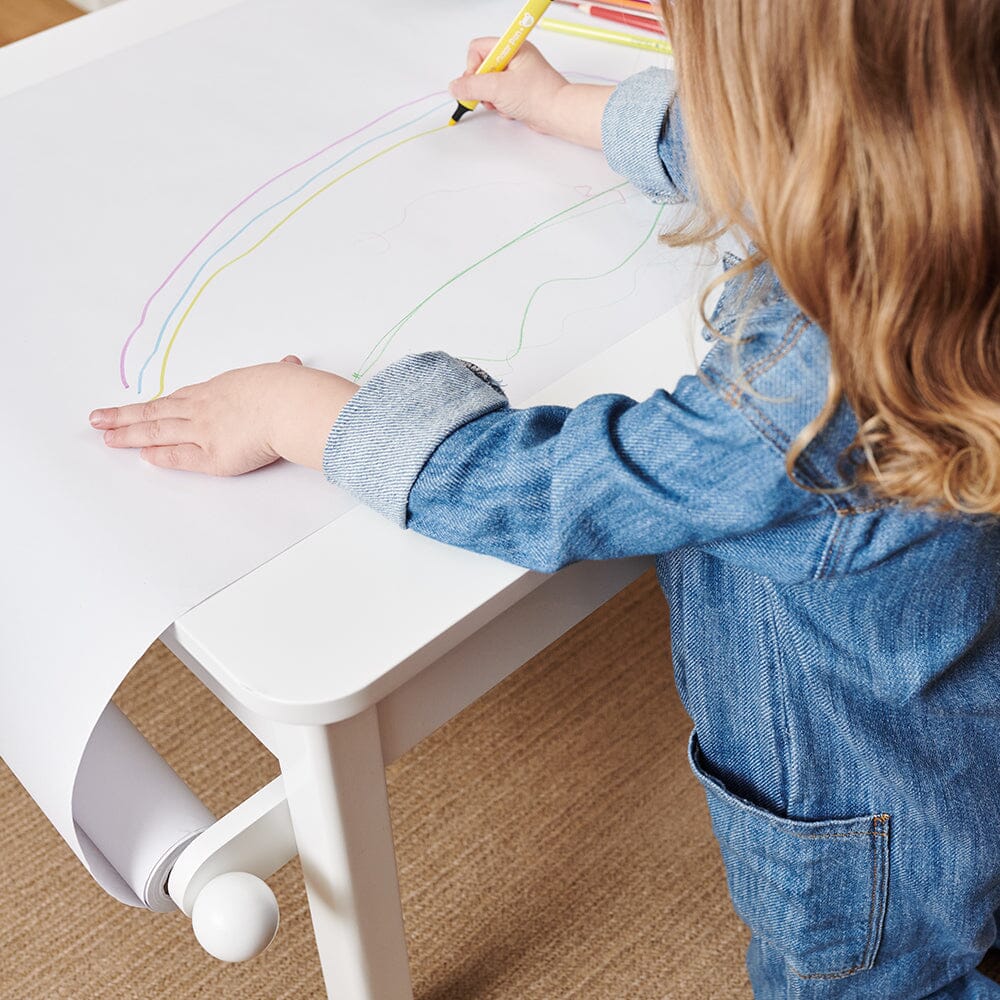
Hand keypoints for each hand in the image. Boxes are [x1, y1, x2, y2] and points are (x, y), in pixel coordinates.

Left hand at [89, 356, 357, 475]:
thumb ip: (282, 373)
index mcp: (219, 389)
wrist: (290, 405)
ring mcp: (204, 432)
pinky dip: (161, 456)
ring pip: (157, 432)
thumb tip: (291, 364)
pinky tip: (144, 457)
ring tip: (107, 438)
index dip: (156, 404)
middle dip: (124, 415)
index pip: (180, 398)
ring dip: (129, 435)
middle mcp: (204, 409)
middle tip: (98, 418)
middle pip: (156, 412)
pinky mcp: (212, 457)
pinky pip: (179, 457)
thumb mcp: (282, 374)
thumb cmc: (289, 389)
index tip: (139, 406)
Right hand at [450, 38, 567, 130]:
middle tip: (489, 96)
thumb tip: (455, 87)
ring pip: (489, 85)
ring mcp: (517, 75)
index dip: (472, 67)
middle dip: (482, 87)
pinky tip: (511, 110)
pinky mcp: (519, 91)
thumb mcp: (498, 89)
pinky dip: (502, 106)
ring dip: (492, 99)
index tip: (476, 82)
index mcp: (511, 47)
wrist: (558, 114)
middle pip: (482, 69)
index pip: (477, 49)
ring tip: (503, 104)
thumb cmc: (538, 96)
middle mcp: (514, 58)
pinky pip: (500, 97)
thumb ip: (471, 87)